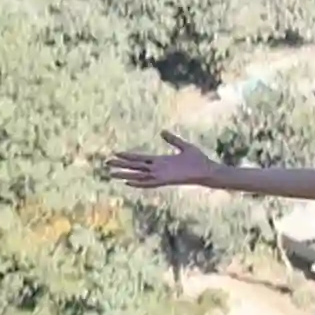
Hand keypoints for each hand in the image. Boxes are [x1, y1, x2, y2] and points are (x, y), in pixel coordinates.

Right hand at [106, 132, 221, 189]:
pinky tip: (128, 182)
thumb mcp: (183, 146)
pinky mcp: (166, 180)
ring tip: (111, 174)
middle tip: (106, 163)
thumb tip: (162, 132)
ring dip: (125, 174)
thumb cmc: (198, 160)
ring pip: (138, 174)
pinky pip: (149, 182)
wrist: (207, 170)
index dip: (128, 156)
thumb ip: (172, 139)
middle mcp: (158, 168)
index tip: (116, 153)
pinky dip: (139, 182)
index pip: (140, 158)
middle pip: (135, 166)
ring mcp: (161, 174)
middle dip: (121, 164)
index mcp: (161, 161)